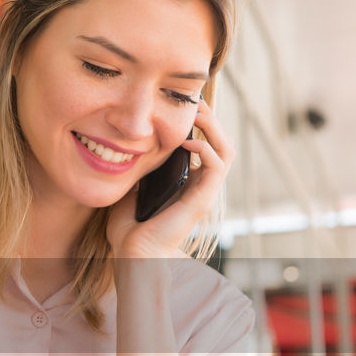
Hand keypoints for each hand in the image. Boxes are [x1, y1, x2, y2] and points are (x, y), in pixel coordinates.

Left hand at [106, 98, 234, 258]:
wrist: (131, 253)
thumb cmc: (128, 227)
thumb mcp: (131, 187)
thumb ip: (138, 167)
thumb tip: (132, 144)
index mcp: (188, 182)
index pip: (207, 144)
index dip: (200, 123)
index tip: (183, 104)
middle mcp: (200, 186)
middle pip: (222, 142)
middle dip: (211, 119)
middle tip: (194, 102)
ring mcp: (204, 193)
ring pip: (227, 150)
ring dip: (214, 128)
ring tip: (196, 115)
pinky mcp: (202, 200)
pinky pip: (217, 165)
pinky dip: (206, 148)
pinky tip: (188, 141)